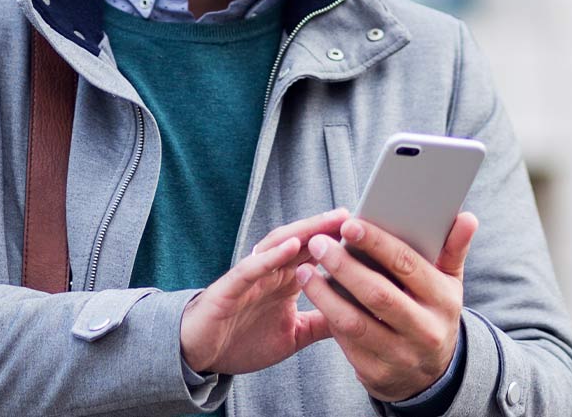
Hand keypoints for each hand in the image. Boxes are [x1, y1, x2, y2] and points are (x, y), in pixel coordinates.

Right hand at [178, 208, 348, 374]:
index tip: (371, 234)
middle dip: (329, 227)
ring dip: (305, 231)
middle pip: (303, 242)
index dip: (341, 244)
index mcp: (286, 282)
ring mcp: (251, 277)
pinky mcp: (231, 287)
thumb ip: (322, 323)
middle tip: (357, 215)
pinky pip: (252, 267)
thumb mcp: (295, 335)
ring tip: (330, 221)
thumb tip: (360, 318)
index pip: (317, 255)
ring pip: (280, 246)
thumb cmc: (242, 340)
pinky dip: (272, 255)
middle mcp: (270, 273)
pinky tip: (292, 245)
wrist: (200, 355)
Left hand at [296, 212, 478, 401]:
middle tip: (318, 243)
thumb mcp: (449, 285)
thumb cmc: (433, 313)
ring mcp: (401, 355)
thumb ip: (453, 250)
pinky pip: (346, 342)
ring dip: (324, 295)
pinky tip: (315, 298)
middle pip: (377, 294)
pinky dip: (327, 318)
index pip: (407, 266)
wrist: (430, 375)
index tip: (349, 225)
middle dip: (344, 266)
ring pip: (354, 322)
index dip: (376, 244)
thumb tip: (467, 217)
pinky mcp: (377, 374)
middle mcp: (425, 330)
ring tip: (305, 271)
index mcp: (443, 301)